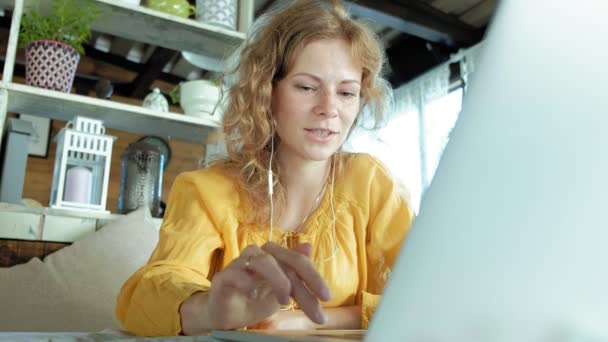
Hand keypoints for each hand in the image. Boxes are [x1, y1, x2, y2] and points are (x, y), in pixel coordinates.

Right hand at [205, 242, 330, 329]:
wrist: (227, 314)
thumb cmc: (255, 299)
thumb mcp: (282, 290)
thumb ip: (295, 272)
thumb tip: (309, 246)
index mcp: (274, 256)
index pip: (298, 261)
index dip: (314, 277)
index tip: (327, 297)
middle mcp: (258, 255)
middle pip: (284, 260)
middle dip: (302, 284)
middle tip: (316, 306)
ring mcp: (240, 264)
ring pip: (262, 262)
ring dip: (278, 280)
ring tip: (284, 301)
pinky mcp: (224, 277)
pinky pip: (235, 274)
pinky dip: (246, 282)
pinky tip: (253, 294)